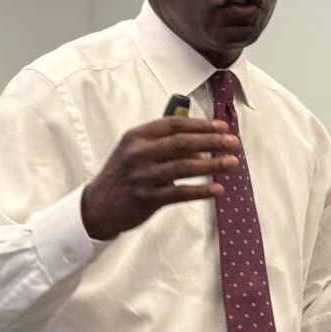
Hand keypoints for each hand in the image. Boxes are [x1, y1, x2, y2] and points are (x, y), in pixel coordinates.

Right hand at [81, 116, 239, 239]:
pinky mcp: (147, 198)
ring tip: (232, 163)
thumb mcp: (134, 152)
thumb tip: (201, 149)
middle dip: (212, 141)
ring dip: (212, 164)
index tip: (222, 126)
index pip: (174, 124)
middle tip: (233, 143)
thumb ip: (162, 145)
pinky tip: (218, 189)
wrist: (97, 207)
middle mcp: (139, 153)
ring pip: (185, 167)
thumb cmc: (121, 176)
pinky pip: (181, 193)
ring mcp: (143, 176)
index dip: (201, 124)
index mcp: (137, 136)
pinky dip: (201, 191)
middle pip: (183, 143)